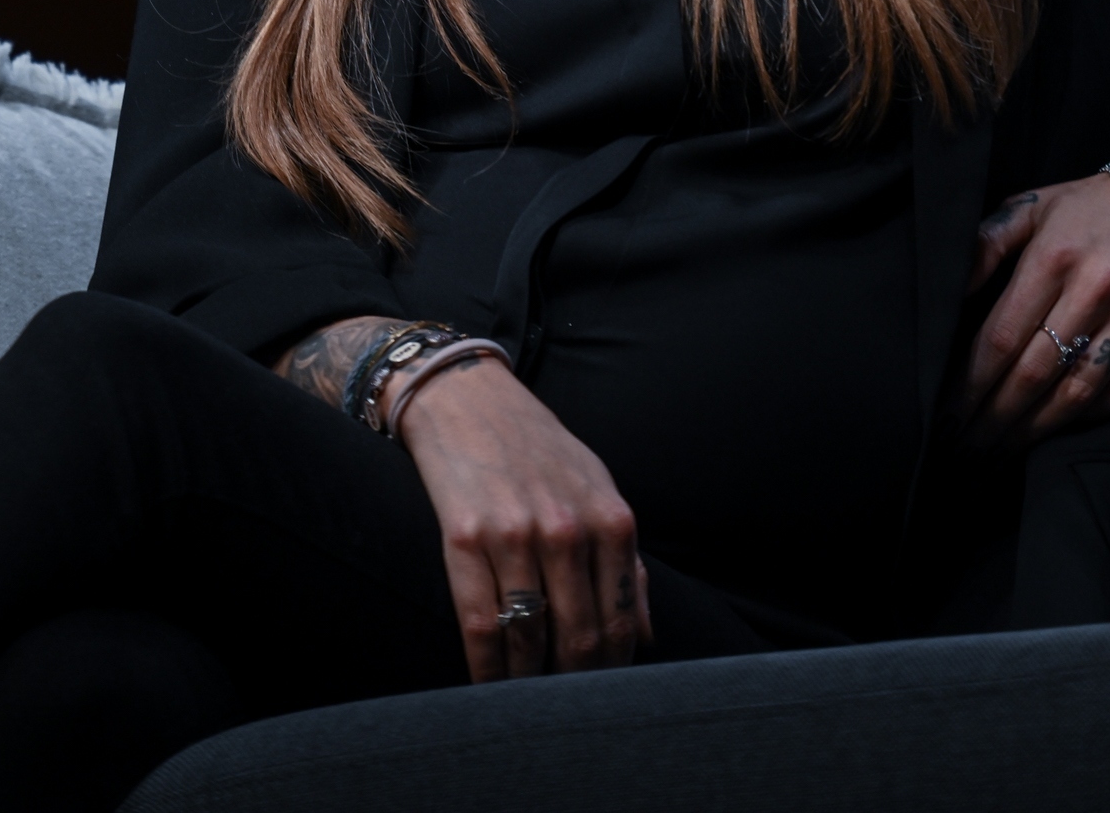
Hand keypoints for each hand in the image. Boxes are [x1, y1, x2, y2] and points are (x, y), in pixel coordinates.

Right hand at [392, 358, 650, 680]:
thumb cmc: (537, 448)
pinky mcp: (463, 538)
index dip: (613, 667)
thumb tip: (646, 634)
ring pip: (529, 637)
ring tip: (528, 701)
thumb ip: (626, 562)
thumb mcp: (598, 489)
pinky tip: (490, 681)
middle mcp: (567, 529)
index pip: (622, 619)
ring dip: (528, 681)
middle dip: (574, 683)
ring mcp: (514, 535)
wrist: (466, 399)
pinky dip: (485, 665)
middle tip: (567, 711)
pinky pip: (479, 622)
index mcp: (610, 519)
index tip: (603, 694)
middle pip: (579, 636)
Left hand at [953, 172, 1109, 447]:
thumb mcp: (1030, 208)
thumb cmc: (1089, 207)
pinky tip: (1059, 426)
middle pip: (1036, 372)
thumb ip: (985, 244)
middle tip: (970, 443)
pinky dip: (1088, 417)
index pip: (1002, 336)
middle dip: (997, 414)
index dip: (973, 381)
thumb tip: (950, 290)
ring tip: (1007, 445)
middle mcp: (1098, 288)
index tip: (950, 409)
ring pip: (1080, 391)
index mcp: (1054, 256)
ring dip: (1038, 427)